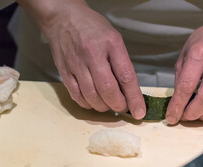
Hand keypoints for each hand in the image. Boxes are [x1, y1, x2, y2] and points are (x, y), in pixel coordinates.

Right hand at [17, 0, 145, 118]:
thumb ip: (122, 63)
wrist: (63, 18)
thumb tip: (129, 91)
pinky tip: (93, 102)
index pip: (126, 76)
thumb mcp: (115, 39)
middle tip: (122, 107)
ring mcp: (76, 64)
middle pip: (108, 90)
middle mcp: (93, 54)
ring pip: (92, 97)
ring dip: (103, 106)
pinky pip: (77, 96)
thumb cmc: (93, 29)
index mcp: (111, 44)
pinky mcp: (64, 71)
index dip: (134, 98)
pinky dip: (88, 104)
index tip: (139, 111)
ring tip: (109, 104)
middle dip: (118, 105)